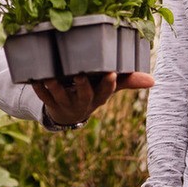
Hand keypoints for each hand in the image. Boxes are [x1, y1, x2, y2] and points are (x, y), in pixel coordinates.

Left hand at [32, 71, 152, 125]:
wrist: (68, 113)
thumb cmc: (92, 93)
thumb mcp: (108, 89)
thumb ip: (127, 81)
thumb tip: (154, 80)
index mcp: (98, 98)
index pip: (106, 92)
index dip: (109, 84)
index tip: (111, 72)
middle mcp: (82, 102)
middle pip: (84, 95)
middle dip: (82, 85)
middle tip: (80, 74)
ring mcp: (65, 103)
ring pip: (60, 95)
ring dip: (54, 87)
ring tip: (50, 76)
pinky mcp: (49, 101)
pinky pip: (42, 95)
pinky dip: (37, 87)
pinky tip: (33, 77)